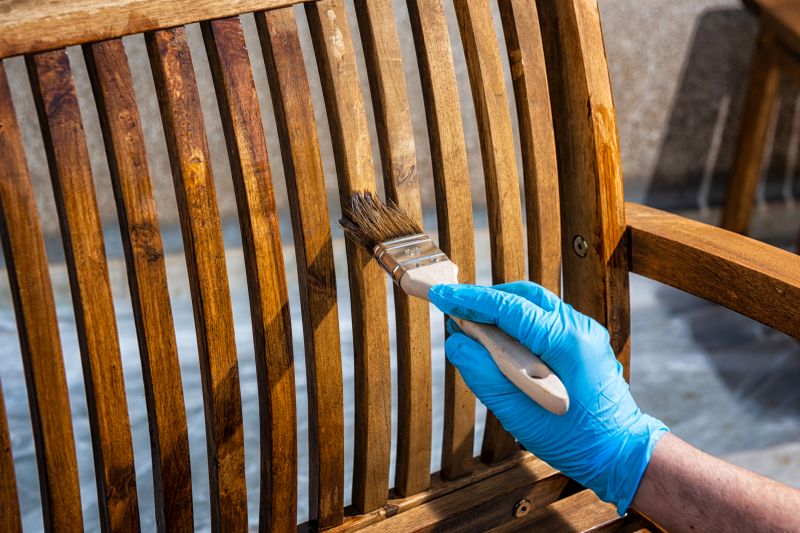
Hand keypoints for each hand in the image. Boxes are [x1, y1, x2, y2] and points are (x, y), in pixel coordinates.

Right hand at [429, 281, 667, 513]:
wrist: (618, 451)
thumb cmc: (572, 439)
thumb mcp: (517, 413)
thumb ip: (483, 374)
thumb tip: (457, 341)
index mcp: (565, 342)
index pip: (509, 308)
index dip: (470, 299)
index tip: (442, 295)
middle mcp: (579, 328)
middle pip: (523, 295)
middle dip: (485, 298)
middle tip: (453, 308)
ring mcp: (584, 331)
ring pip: (534, 304)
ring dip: (500, 309)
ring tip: (472, 323)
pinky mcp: (583, 340)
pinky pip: (544, 319)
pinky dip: (517, 322)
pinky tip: (500, 339)